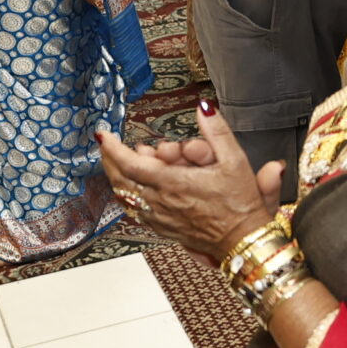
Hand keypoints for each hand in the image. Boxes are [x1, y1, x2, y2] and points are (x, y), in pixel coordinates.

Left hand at [96, 100, 278, 263]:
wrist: (241, 239)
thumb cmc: (239, 204)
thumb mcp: (235, 160)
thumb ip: (217, 130)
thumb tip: (204, 108)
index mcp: (175, 183)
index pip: (131, 165)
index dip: (113, 149)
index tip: (105, 135)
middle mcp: (161, 202)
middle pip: (120, 180)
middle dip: (109, 160)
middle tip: (105, 145)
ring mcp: (159, 217)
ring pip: (125, 196)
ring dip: (117, 176)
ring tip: (116, 161)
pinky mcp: (162, 228)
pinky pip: (134, 210)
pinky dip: (127, 194)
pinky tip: (130, 186)